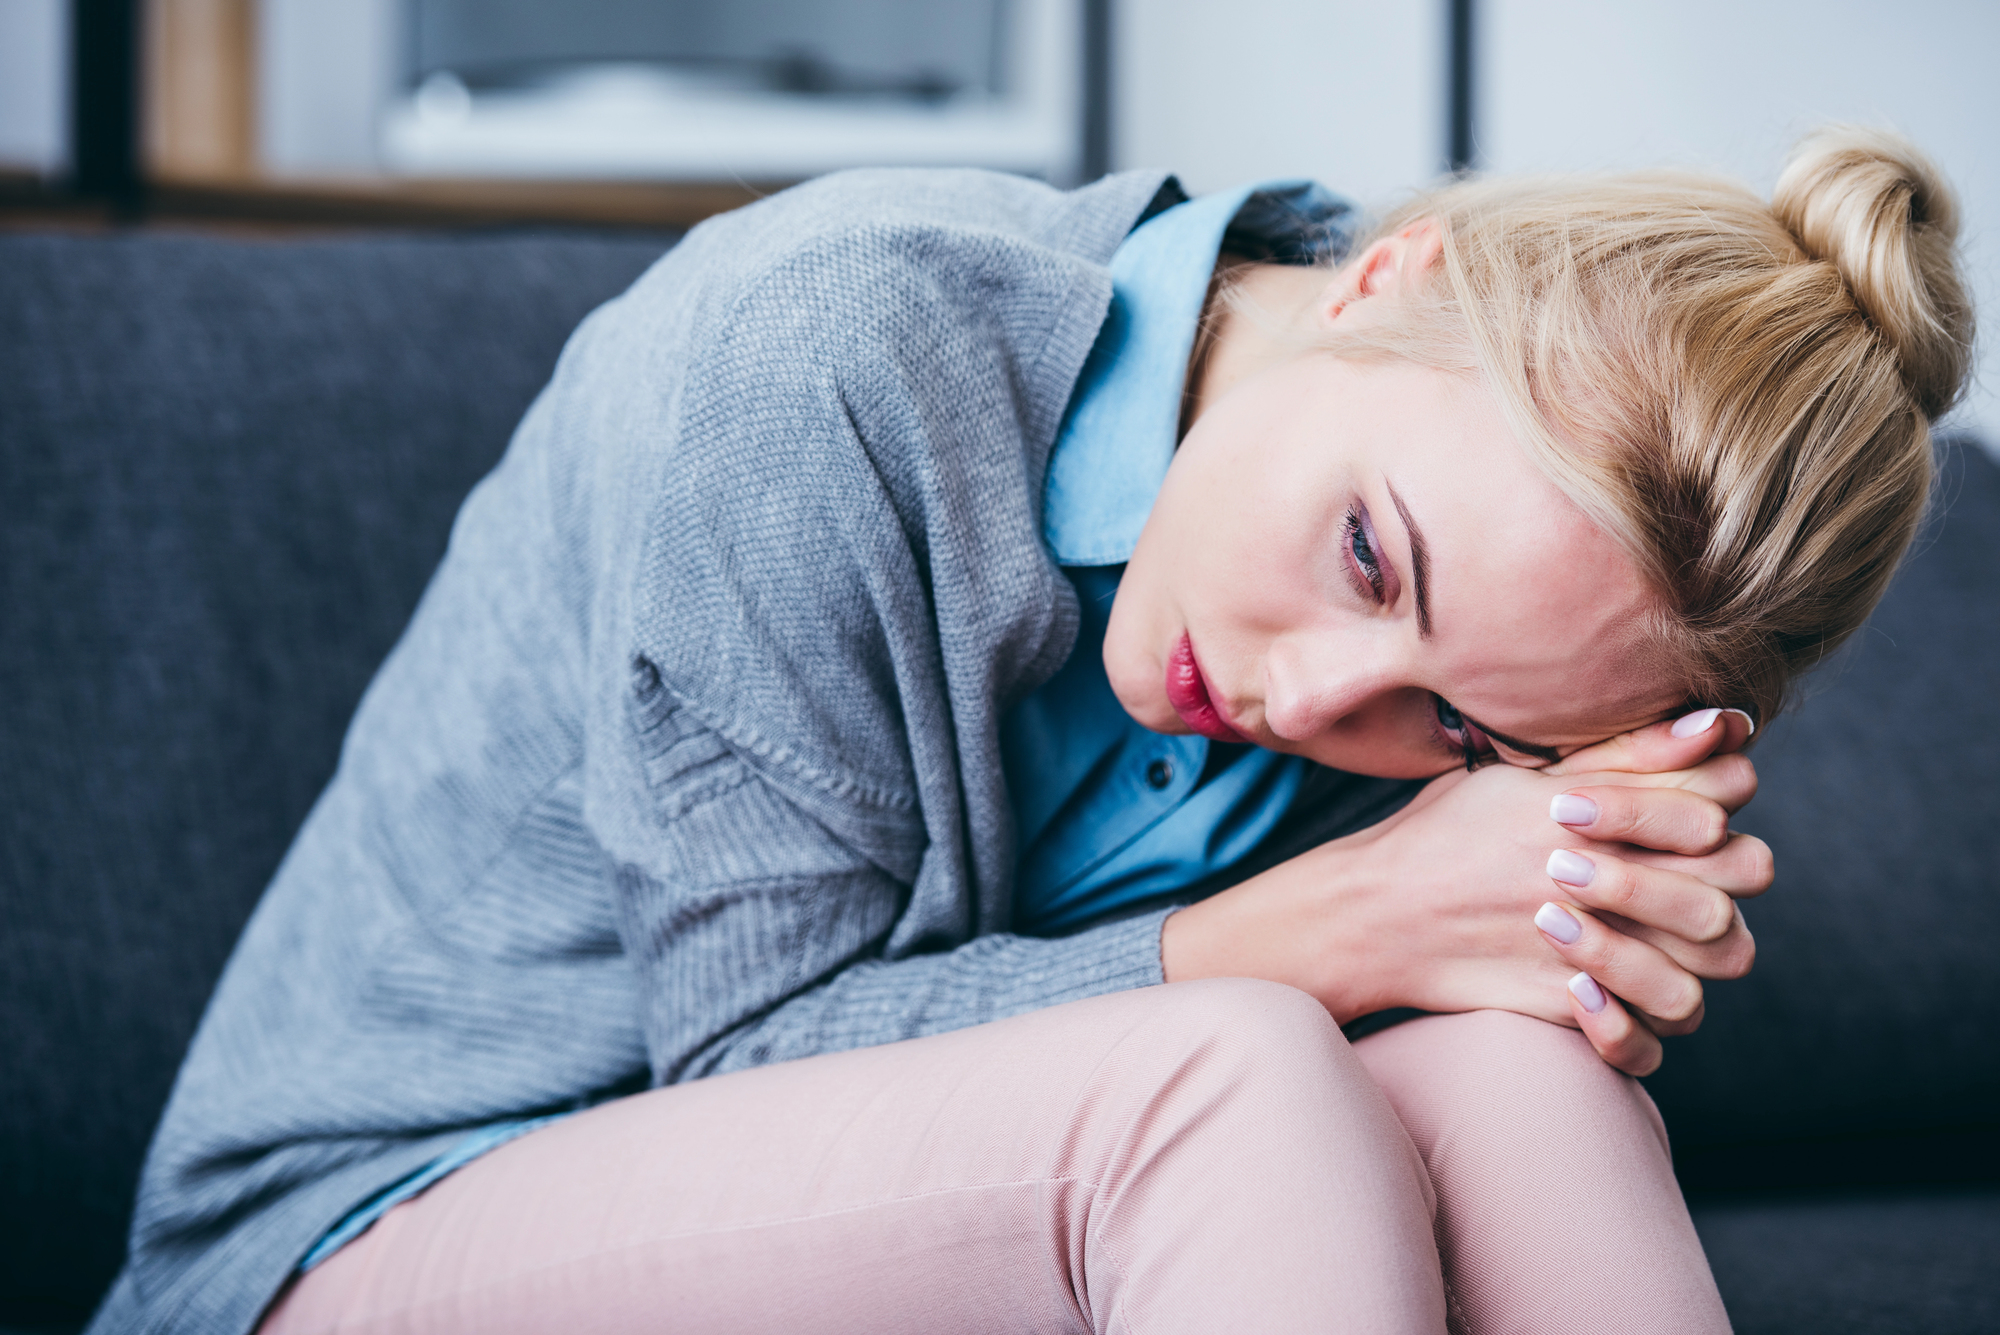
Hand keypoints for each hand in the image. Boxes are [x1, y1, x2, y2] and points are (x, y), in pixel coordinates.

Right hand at [1160, 708, 1770, 1075]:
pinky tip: (1607, 1000)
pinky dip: (1639, 1027)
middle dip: (1720, 874)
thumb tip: (1724, 721)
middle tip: (1677, 877)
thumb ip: (1628, 753)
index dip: (1719, 802)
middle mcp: (1601, 872)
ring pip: (1709, 964)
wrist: (1371, 913)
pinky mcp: (1565, 1005)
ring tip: (1649, 940)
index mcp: (1595, 806)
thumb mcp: (1525, 776)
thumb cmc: (1447, 835)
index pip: (1719, 799)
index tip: (1686, 810)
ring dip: (1689, 950)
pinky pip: (1649, 1038)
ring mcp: (1588, 945)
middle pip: (1735, 879)